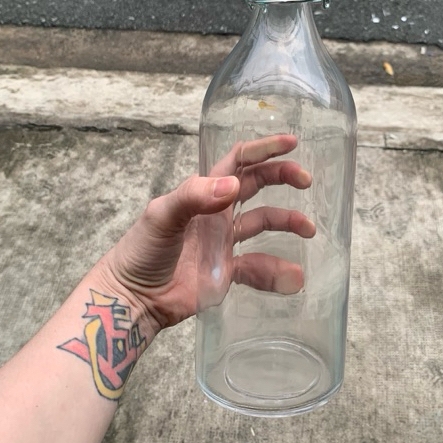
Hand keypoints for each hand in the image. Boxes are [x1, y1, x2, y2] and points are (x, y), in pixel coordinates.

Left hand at [98, 134, 314, 334]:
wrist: (133, 298)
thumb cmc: (140, 251)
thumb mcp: (161, 216)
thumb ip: (194, 197)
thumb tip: (232, 185)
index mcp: (202, 192)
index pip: (237, 161)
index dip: (263, 149)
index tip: (291, 143)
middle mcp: (216, 212)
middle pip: (256, 185)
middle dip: (283, 177)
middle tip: (306, 180)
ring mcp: (224, 242)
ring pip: (264, 223)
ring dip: (288, 222)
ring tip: (309, 229)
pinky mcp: (228, 272)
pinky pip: (259, 268)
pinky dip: (277, 272)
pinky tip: (293, 277)